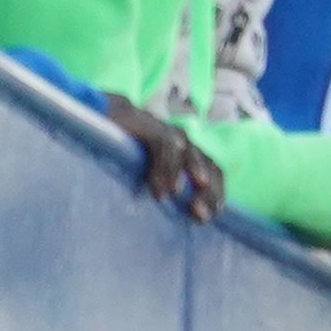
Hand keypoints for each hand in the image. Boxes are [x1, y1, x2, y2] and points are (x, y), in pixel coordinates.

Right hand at [101, 99, 225, 220]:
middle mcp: (186, 143)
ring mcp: (171, 133)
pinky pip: (163, 145)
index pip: (215, 171)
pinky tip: (158, 185)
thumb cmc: (134, 151)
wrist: (112, 117)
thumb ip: (168, 186)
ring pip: (187, 153)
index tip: (213, 214)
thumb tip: (175, 211)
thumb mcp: (156, 171)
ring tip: (175, 194)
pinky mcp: (153, 126)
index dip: (217, 192)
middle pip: (207, 164)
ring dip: (181, 175)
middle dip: (207, 190)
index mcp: (191, 154)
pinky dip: (162, 166)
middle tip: (200, 213)